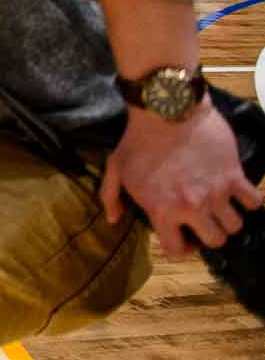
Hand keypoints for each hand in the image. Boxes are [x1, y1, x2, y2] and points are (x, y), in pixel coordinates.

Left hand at [103, 103, 262, 257]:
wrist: (166, 108)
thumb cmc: (137, 139)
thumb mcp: (115, 167)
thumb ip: (110, 197)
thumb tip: (113, 219)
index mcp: (161, 209)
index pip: (177, 250)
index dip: (180, 245)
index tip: (182, 235)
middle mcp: (191, 206)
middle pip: (216, 241)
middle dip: (209, 233)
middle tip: (204, 219)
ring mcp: (215, 192)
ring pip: (235, 225)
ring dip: (228, 217)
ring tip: (219, 205)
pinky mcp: (234, 175)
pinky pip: (254, 201)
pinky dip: (249, 199)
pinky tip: (237, 191)